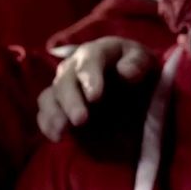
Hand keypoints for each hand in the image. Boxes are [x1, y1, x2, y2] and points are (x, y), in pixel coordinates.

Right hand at [38, 37, 154, 141]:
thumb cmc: (139, 71)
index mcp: (98, 51)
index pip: (90, 59)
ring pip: (50, 95)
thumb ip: (138, 63)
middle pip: (66, 80)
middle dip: (71, 101)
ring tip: (62, 132)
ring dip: (54, 114)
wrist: (131, 86)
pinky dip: (47, 123)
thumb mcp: (146, 61)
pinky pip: (45, 111)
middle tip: (80, 120)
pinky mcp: (58, 104)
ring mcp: (63, 85)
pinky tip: (57, 137)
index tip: (95, 97)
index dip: (90, 77)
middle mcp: (75, 66)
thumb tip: (125, 72)